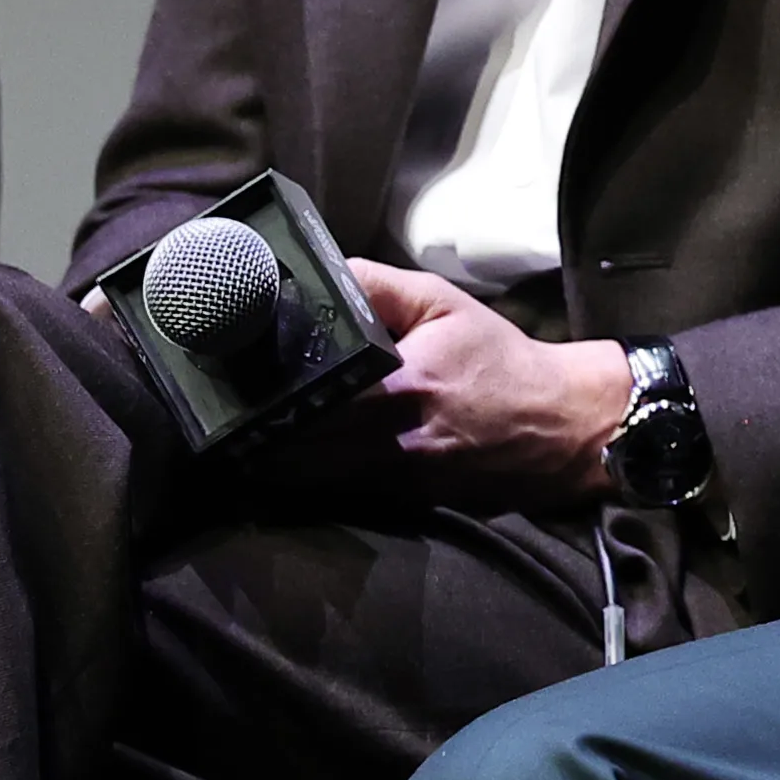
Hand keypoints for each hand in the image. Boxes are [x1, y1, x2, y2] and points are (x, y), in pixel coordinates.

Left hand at [255, 262, 627, 505]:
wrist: (557, 424)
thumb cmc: (496, 358)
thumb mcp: (444, 304)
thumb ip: (376, 286)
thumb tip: (317, 276)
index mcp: (400, 384)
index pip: (308, 397)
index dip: (262, 397)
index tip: (230, 383)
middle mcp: (390, 439)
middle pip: (293, 447)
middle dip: (253, 432)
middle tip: (222, 413)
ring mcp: (393, 480)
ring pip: (303, 479)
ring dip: (269, 461)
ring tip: (245, 437)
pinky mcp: (397, 503)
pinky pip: (331, 494)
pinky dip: (304, 480)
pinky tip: (287, 461)